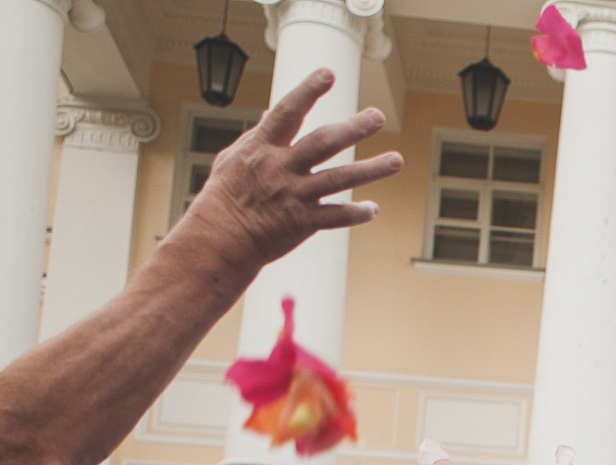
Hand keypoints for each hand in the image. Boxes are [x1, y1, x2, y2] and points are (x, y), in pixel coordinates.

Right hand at [175, 68, 402, 274]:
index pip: (287, 112)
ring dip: (370, 170)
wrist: (219, 239)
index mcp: (262, 147)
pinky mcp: (300, 222)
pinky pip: (333, 217)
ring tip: (396, 160)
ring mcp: (292, 195)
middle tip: (378, 116)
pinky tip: (374, 209)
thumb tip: (271, 111)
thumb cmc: (225, 196)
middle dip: (352, 129)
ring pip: (337, 179)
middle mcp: (280, 168)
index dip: (306, 91)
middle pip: (322, 143)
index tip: (327, 74)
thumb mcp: (234, 158)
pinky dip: (354, 213)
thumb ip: (258, 135)